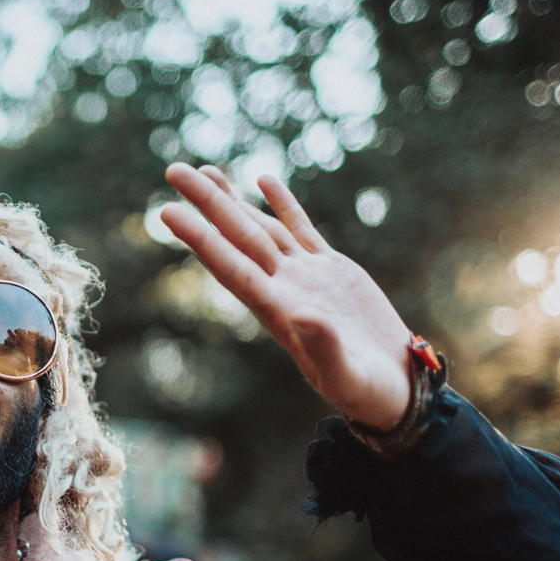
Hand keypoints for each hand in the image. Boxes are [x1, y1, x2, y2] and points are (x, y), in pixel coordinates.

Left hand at [161, 163, 412, 430]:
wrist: (392, 386)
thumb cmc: (366, 390)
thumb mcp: (345, 374)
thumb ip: (324, 347)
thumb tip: (301, 317)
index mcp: (280, 311)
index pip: (231, 267)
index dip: (200, 239)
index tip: (168, 212)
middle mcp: (284, 288)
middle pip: (238, 236)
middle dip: (207, 203)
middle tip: (173, 169)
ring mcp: (306, 276)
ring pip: (262, 227)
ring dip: (232, 200)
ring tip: (203, 170)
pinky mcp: (332, 269)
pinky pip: (301, 228)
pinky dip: (282, 204)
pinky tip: (262, 180)